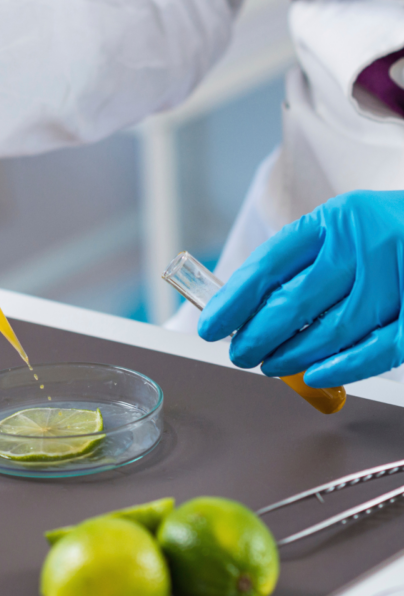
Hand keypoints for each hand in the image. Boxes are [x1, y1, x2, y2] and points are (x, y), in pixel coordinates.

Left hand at [198, 191, 403, 386]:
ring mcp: (396, 275)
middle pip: (295, 302)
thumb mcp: (340, 228)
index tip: (210, 327)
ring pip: (333, 331)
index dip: (233, 302)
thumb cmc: (384, 233)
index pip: (268, 265)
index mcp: (333, 220)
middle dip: (257, 337)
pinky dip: (344, 368)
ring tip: (271, 365)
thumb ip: (299, 262)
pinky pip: (380, 348)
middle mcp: (365, 243)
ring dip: (293, 356)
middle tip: (240, 353)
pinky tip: (315, 375)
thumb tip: (241, 309)